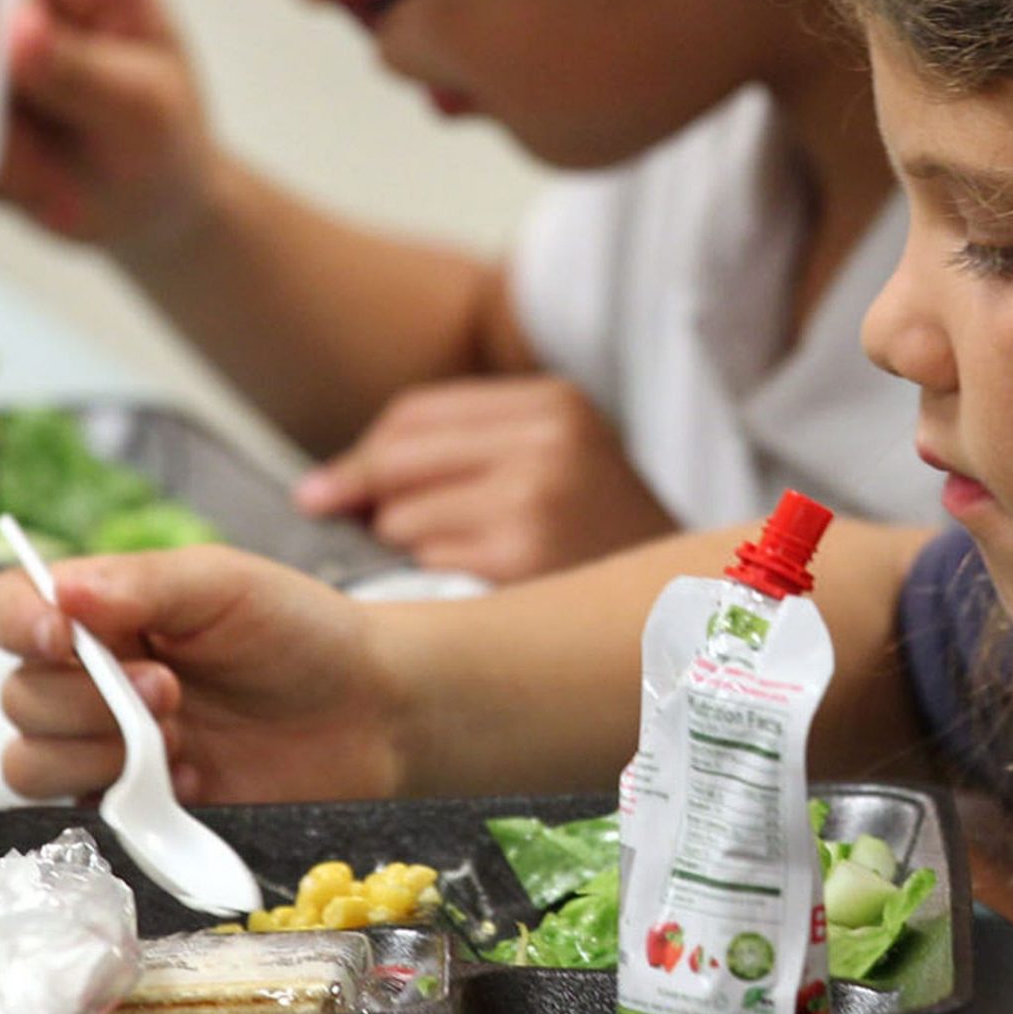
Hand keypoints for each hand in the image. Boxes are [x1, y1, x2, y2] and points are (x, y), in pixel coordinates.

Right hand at [0, 547, 409, 804]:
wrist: (371, 713)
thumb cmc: (300, 631)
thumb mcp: (223, 584)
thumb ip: (139, 584)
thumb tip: (56, 591)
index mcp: (103, 612)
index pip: (10, 609)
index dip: (16, 624)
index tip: (61, 636)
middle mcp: (92, 679)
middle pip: (16, 696)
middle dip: (83, 698)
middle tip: (170, 691)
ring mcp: (109, 749)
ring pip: (29, 761)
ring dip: (94, 749)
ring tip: (179, 736)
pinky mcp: (136, 809)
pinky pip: (80, 816)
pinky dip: (123, 797)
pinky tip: (189, 779)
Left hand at [292, 375, 677, 580]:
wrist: (688, 610)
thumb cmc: (597, 545)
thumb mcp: (554, 463)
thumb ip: (459, 453)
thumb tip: (324, 489)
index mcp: (554, 403)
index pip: (414, 415)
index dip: (362, 456)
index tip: (327, 490)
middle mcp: (548, 439)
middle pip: (397, 460)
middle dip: (360, 498)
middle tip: (336, 525)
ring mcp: (535, 499)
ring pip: (401, 518)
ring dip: (401, 548)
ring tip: (449, 567)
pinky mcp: (522, 562)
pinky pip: (424, 567)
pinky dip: (428, 586)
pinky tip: (465, 596)